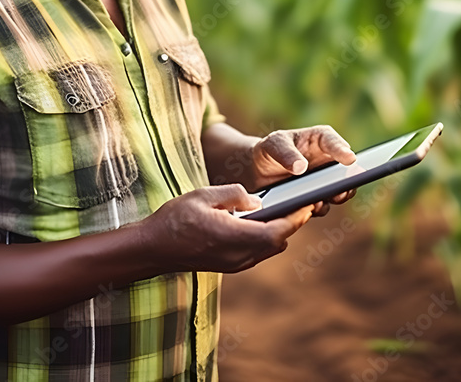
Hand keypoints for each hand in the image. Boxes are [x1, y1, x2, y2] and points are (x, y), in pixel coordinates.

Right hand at [140, 184, 312, 273]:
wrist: (153, 249)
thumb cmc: (174, 219)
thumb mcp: (203, 195)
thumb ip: (234, 195)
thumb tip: (258, 200)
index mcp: (233, 236)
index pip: (276, 232)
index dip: (296, 219)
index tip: (308, 204)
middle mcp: (237, 255)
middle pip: (277, 242)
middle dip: (292, 223)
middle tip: (302, 204)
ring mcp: (234, 264)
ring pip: (269, 249)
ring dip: (280, 232)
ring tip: (286, 210)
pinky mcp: (229, 265)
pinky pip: (258, 252)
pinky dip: (267, 238)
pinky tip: (263, 222)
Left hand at [251, 125, 358, 216]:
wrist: (259, 171)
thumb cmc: (270, 150)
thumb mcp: (274, 144)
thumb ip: (285, 153)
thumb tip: (301, 167)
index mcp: (321, 140)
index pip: (333, 142)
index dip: (342, 150)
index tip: (350, 159)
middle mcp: (327, 161)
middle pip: (344, 170)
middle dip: (347, 179)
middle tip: (344, 187)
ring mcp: (323, 182)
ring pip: (338, 190)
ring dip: (335, 196)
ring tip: (325, 199)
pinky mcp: (315, 199)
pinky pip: (322, 205)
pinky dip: (318, 208)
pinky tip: (311, 208)